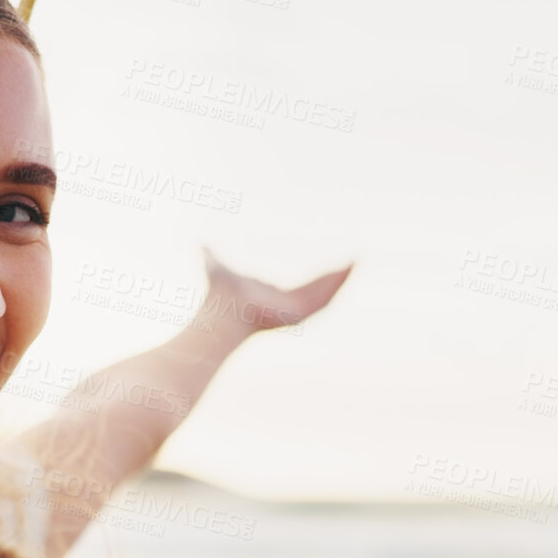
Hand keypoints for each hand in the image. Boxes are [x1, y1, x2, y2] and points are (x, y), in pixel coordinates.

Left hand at [198, 243, 353, 338]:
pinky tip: (349, 269)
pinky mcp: (298, 315)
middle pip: (319, 291)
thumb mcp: (216, 266)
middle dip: (338, 277)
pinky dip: (337, 284)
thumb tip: (199, 243)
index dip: (321, 277)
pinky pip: (324, 300)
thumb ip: (210, 255)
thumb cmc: (217, 296)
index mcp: (275, 299)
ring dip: (342, 279)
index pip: (305, 288)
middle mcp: (287, 308)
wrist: (219, 312)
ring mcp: (293, 313)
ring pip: (326, 296)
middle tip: (355, 260)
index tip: (335, 264)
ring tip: (358, 261)